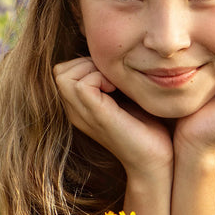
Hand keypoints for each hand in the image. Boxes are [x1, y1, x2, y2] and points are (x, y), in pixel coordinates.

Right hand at [53, 57, 173, 176]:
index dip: (85, 63)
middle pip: (60, 71)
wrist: (154, 161)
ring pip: (64, 75)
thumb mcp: (125, 97)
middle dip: (86, 63)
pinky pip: (82, 84)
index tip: (110, 76)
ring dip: (92, 69)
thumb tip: (115, 53)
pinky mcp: (96, 116)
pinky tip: (116, 90)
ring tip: (113, 84)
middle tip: (111, 78)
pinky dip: (99, 78)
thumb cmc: (147, 128)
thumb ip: (113, 81)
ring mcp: (82, 115)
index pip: (63, 71)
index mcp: (79, 107)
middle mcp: (75, 111)